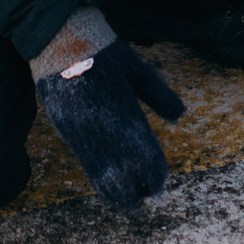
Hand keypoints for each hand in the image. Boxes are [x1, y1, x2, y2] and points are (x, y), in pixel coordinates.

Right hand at [36, 40, 184, 211]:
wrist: (63, 41)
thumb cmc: (107, 54)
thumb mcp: (140, 71)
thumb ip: (161, 97)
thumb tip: (180, 118)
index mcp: (126, 114)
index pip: (145, 158)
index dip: (154, 175)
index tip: (160, 184)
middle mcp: (104, 129)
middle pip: (124, 175)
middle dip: (137, 190)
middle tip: (148, 196)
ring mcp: (83, 133)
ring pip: (102, 175)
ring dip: (117, 191)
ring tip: (129, 201)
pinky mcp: (66, 131)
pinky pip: (85, 162)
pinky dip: (99, 178)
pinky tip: (106, 185)